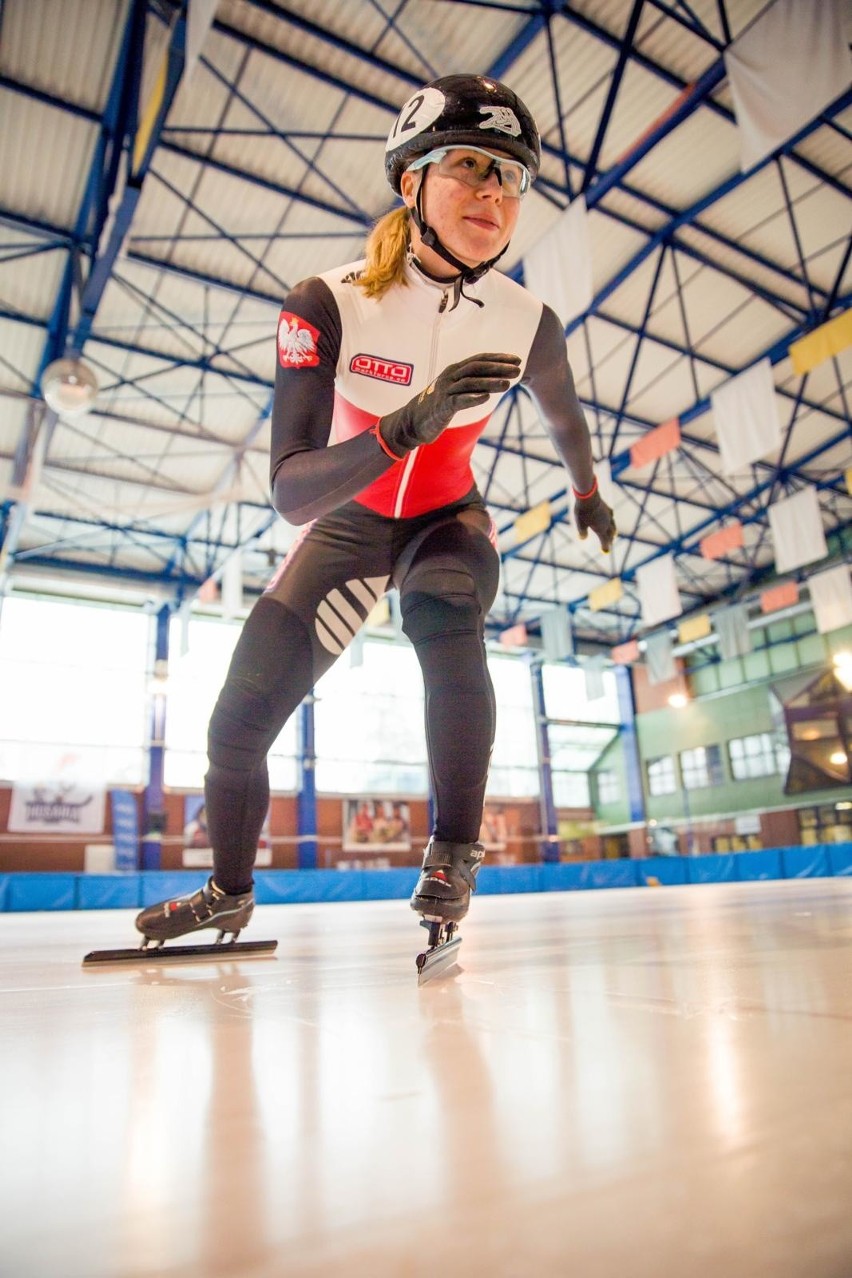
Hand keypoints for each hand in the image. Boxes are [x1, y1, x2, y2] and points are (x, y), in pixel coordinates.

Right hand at [377, 352, 520, 456]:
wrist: (412, 422)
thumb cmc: (437, 407)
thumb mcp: (456, 391)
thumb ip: (473, 384)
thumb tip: (496, 381)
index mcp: (454, 370)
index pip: (479, 359)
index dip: (499, 358)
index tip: (517, 359)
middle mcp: (450, 377)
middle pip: (477, 367)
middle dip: (498, 367)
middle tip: (517, 369)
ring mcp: (445, 391)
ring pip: (470, 383)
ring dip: (490, 382)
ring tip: (507, 385)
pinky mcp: (441, 407)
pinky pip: (458, 401)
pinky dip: (472, 398)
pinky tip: (486, 398)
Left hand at [575, 489, 616, 551]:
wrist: (589, 496)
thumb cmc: (583, 512)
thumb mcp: (580, 524)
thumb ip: (582, 533)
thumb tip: (582, 539)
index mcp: (601, 530)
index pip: (605, 541)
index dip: (605, 547)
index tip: (605, 552)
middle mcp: (607, 524)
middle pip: (611, 534)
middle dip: (610, 539)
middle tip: (609, 543)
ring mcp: (608, 515)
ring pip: (613, 525)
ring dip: (613, 530)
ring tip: (614, 533)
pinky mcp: (607, 508)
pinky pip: (611, 516)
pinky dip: (611, 519)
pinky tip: (610, 518)